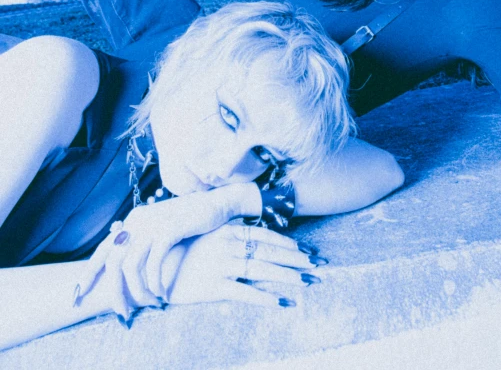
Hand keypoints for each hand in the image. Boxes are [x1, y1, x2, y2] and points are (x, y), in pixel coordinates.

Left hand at [74, 186, 247, 318]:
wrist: (215, 205)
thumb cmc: (189, 220)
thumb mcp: (160, 228)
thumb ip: (142, 241)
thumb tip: (125, 264)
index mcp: (132, 220)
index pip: (104, 248)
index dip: (89, 272)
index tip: (79, 294)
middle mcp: (137, 220)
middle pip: (113, 262)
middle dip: (114, 292)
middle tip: (122, 313)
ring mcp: (152, 224)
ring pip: (131, 266)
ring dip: (138, 291)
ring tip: (148, 304)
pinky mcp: (168, 229)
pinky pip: (153, 264)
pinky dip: (155, 282)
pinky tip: (161, 293)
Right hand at [161, 223, 322, 307]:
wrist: (149, 266)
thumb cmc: (177, 249)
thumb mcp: (204, 235)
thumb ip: (225, 234)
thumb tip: (245, 235)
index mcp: (226, 230)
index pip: (265, 235)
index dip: (288, 243)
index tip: (306, 249)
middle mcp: (227, 245)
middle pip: (270, 252)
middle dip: (297, 259)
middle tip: (318, 265)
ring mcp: (222, 265)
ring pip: (263, 271)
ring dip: (289, 277)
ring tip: (308, 283)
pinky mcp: (214, 287)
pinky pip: (246, 294)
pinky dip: (266, 299)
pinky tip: (283, 303)